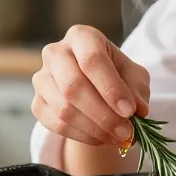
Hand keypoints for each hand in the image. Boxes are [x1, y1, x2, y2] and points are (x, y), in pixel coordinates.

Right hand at [32, 25, 149, 146]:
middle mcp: (56, 53)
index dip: (111, 88)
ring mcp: (42, 79)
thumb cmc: (116, 75)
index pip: (92, 60)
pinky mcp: (37, 103)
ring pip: (64, 109)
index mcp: (82, 37)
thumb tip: (138, 110)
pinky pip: (57, 125)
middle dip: (103, 114)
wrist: (95, 88)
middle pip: (73, 86)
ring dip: (95, 129)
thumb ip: (136, 90)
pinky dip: (83, 136)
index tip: (130, 111)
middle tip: (126, 131)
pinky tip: (102, 138)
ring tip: (118, 137)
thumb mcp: (134, 76)